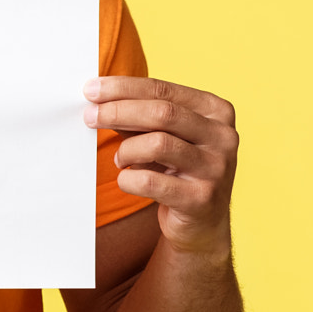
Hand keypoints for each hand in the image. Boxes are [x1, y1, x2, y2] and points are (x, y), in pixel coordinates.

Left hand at [84, 77, 237, 260]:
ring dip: (126, 150)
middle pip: (162, 113)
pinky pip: (151, 181)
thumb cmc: (177, 171)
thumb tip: (98, 98)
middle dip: (118, 111)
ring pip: (158, 144)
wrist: (202, 224)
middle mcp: (223, 136)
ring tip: (120, 159)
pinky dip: (128, 179)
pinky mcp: (201, 198)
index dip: (123, 88)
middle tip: (89, 116)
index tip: (91, 89)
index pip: (163, 89)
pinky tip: (127, 180)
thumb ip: (138, 117)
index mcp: (216, 111)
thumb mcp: (162, 137)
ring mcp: (216, 168)